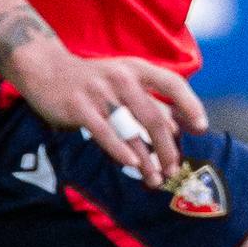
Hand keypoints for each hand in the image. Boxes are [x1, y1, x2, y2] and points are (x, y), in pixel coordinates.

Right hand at [3, 38, 207, 187]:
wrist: (46, 69)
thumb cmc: (94, 81)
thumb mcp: (124, 80)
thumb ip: (149, 101)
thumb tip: (178, 129)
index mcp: (137, 69)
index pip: (173, 83)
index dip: (190, 105)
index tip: (201, 127)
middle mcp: (122, 77)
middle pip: (154, 117)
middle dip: (167, 148)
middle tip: (173, 169)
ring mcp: (100, 91)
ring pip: (131, 130)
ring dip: (146, 158)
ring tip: (154, 178)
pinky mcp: (79, 106)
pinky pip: (105, 132)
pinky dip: (120, 150)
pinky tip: (132, 164)